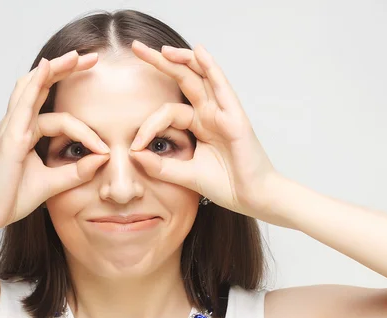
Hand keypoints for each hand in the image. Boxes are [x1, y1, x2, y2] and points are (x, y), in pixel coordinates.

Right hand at [0, 51, 109, 231]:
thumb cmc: (11, 198)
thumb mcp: (53, 184)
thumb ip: (76, 171)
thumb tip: (102, 158)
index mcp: (25, 132)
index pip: (60, 117)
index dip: (85, 130)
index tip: (105, 150)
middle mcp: (17, 124)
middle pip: (41, 86)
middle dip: (65, 70)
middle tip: (92, 57)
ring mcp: (11, 127)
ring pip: (33, 87)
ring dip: (56, 69)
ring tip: (77, 56)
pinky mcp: (10, 137)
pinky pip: (24, 103)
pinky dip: (37, 83)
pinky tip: (48, 67)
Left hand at [129, 40, 280, 218]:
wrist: (253, 198)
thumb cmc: (226, 185)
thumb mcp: (185, 175)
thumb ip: (160, 166)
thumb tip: (133, 154)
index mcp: (199, 125)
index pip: (167, 112)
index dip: (148, 125)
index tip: (134, 146)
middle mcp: (210, 114)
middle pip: (182, 80)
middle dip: (160, 63)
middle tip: (137, 48)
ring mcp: (223, 113)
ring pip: (200, 77)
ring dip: (181, 60)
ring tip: (161, 49)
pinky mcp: (235, 117)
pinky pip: (221, 87)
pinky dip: (210, 68)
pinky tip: (199, 52)